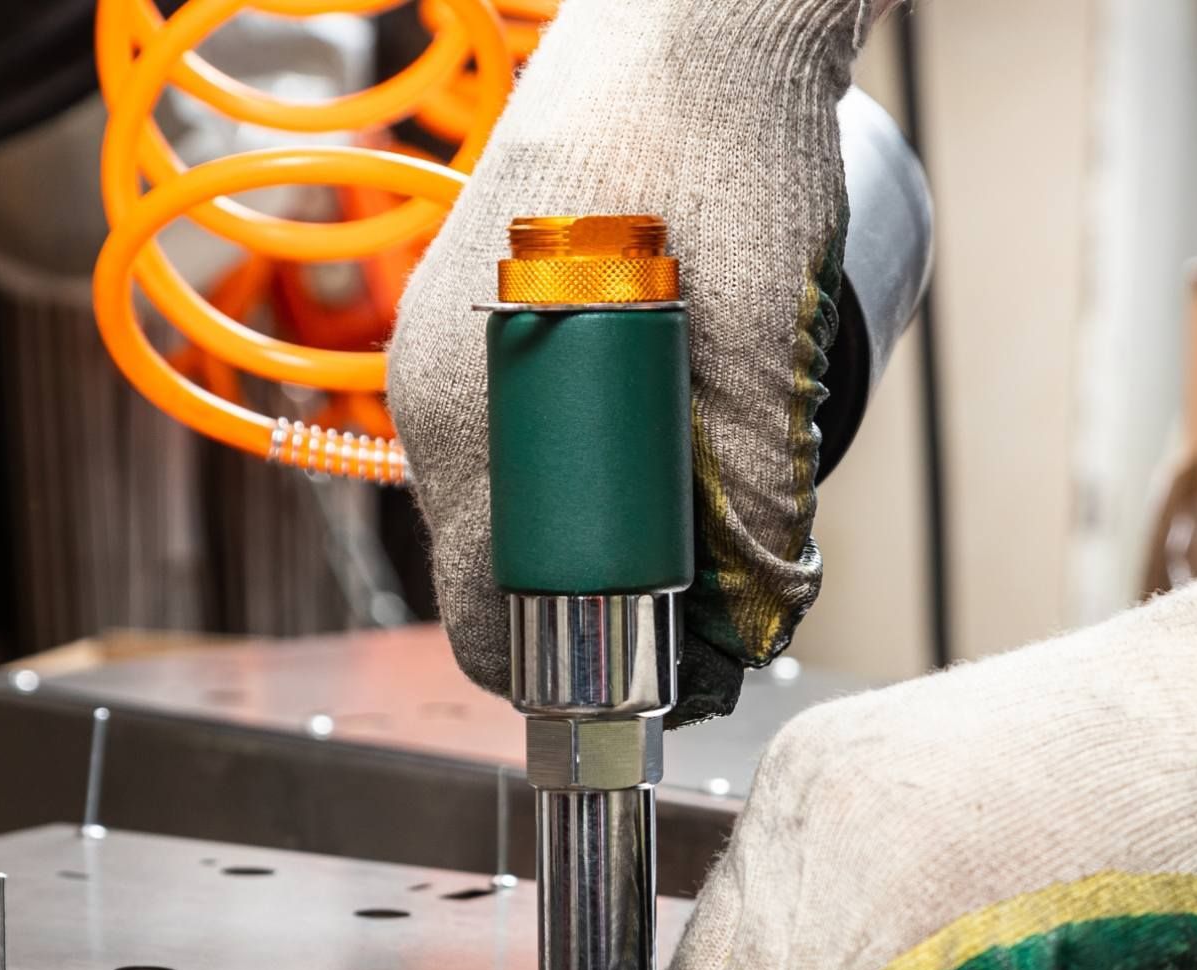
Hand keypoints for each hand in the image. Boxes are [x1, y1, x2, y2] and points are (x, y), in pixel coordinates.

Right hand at [388, 0, 879, 721]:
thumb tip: (760, 610)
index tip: (677, 676)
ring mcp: (455, 358)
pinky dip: (599, 478)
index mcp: (466, 408)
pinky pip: (532, 450)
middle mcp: (435, 392)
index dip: (584, 667)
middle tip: (711, 608)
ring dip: (609, 541)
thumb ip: (755, 490)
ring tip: (706, 515)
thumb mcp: (759, 338)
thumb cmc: (713, 138)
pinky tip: (666, 445)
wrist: (694, 17)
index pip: (489, 614)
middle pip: (502, 573)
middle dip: (602, 608)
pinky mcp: (491, 331)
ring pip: (523, 515)